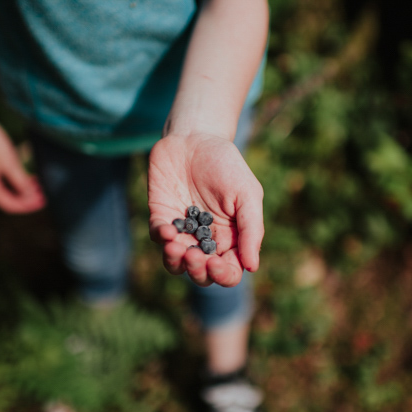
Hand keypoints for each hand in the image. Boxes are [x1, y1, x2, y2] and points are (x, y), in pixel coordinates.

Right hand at [0, 118, 44, 213]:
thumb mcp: (10, 164)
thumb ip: (21, 183)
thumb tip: (31, 196)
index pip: (10, 205)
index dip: (28, 205)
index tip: (43, 202)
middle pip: (9, 200)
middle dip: (27, 199)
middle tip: (45, 196)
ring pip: (8, 191)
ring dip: (24, 191)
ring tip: (40, 187)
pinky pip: (5, 183)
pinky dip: (17, 183)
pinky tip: (30, 180)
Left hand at [148, 134, 263, 286]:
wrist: (196, 136)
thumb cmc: (227, 164)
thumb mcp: (247, 194)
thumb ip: (251, 229)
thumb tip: (253, 267)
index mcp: (231, 239)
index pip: (229, 271)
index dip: (223, 275)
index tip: (215, 263)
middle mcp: (205, 240)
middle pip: (201, 274)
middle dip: (197, 271)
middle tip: (195, 256)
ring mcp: (182, 230)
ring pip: (175, 264)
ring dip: (176, 262)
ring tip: (177, 247)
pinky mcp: (161, 216)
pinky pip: (158, 237)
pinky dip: (162, 237)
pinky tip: (168, 229)